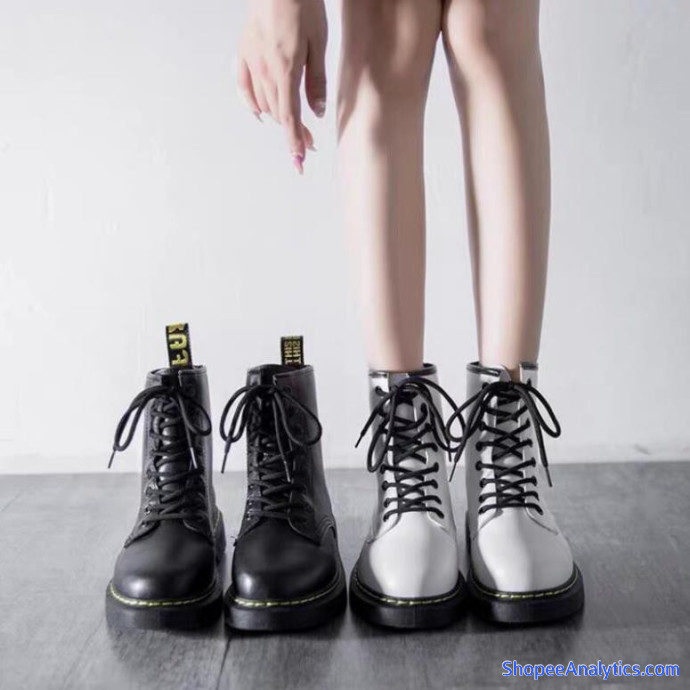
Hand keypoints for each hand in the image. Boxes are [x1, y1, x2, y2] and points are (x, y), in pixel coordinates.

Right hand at [237, 0, 327, 173]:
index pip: (290, 117)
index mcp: (285, 71)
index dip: (294, 141)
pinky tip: (259, 114)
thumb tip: (316, 111)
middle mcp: (265, 71)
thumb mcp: (318, 43)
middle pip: (279, 114)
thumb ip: (316, 80)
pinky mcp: (244, 53)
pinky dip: (251, 103)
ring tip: (294, 129)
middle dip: (294, 132)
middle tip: (309, 143)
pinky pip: (244, 86)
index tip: (299, 160)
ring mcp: (251, 62)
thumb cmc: (301, 6)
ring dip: (279, 120)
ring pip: (264, 103)